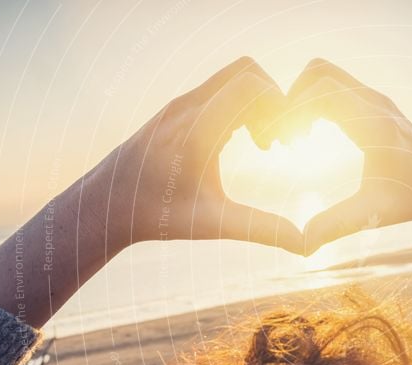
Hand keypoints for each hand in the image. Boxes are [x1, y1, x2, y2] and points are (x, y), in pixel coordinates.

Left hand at [101, 57, 301, 252]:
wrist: (105, 205)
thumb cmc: (158, 216)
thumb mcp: (213, 225)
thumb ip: (261, 229)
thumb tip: (305, 245)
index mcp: (197, 131)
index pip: (250, 86)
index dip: (279, 107)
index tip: (283, 144)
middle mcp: (187, 108)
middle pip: (246, 72)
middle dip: (273, 100)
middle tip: (277, 141)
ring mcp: (180, 104)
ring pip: (233, 77)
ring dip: (257, 102)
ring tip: (263, 144)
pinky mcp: (177, 108)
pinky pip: (219, 90)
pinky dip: (241, 106)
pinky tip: (244, 142)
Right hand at [285, 59, 411, 254]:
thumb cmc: (409, 202)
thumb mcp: (371, 216)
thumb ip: (336, 225)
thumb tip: (303, 245)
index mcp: (375, 125)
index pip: (322, 90)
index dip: (293, 110)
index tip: (284, 143)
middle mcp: (376, 102)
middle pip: (318, 71)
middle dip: (292, 99)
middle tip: (286, 138)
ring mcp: (376, 98)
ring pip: (325, 74)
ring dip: (303, 98)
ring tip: (297, 138)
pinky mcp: (374, 101)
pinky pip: (335, 85)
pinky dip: (316, 100)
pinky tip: (313, 136)